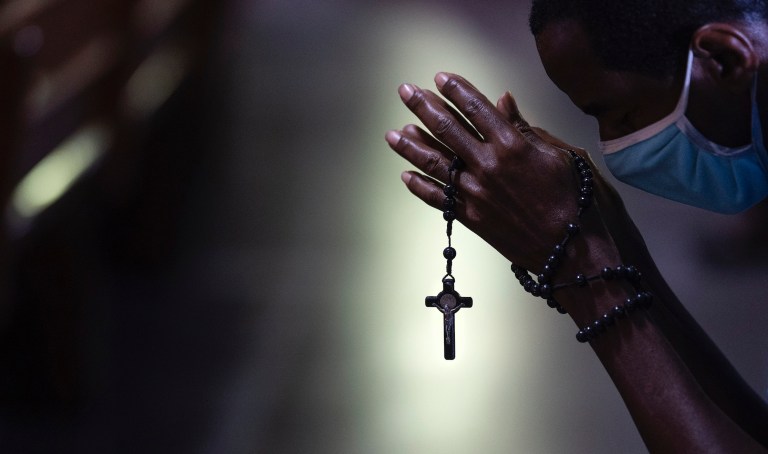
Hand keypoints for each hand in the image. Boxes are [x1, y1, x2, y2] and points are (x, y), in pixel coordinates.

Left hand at [386, 72, 616, 272]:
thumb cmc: (569, 198)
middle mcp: (487, 165)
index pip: (475, 108)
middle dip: (423, 107)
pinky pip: (436, 198)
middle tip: (405, 92)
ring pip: (433, 162)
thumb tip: (503, 100)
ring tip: (392, 133)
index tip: (439, 78)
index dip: (455, 90)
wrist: (567, 247)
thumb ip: (524, 128)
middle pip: (446, 128)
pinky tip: (405, 175)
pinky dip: (419, 186)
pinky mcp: (469, 216)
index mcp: (511, 145)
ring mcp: (475, 192)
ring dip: (410, 145)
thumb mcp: (556, 154)